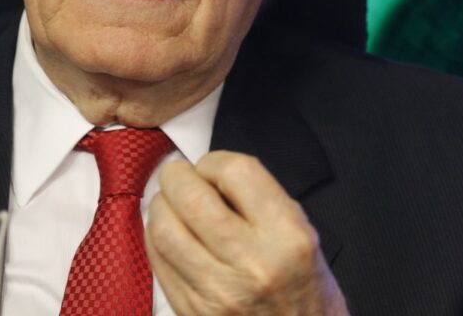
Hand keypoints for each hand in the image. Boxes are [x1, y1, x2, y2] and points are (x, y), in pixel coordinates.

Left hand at [145, 151, 348, 314]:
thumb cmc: (307, 295)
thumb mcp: (304, 239)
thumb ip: (259, 201)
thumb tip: (209, 172)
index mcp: (288, 237)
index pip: (234, 171)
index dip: (213, 162)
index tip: (210, 168)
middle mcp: (252, 263)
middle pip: (189, 196)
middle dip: (176, 176)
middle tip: (179, 177)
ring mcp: (218, 291)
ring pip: (163, 228)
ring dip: (160, 206)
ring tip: (170, 204)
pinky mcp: (191, 309)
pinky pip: (157, 260)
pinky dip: (156, 237)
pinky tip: (169, 234)